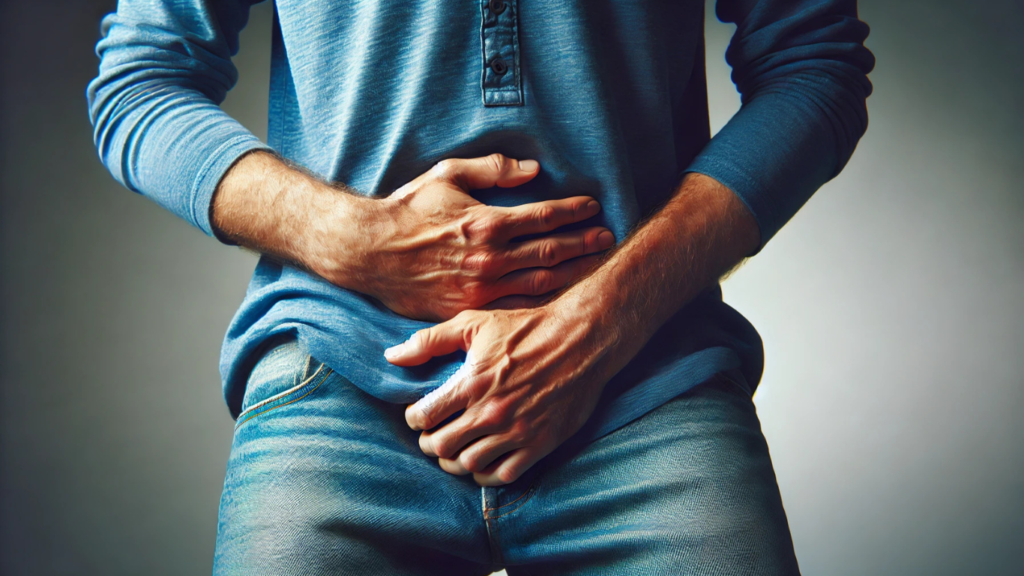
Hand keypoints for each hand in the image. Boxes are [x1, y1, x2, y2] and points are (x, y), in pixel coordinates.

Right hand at [319, 154, 614, 320]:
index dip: (573, 212)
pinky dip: (543, 301)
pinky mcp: (468, 309)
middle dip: (584, 244)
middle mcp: (490, 259)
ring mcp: (481, 288)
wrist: (369, 252)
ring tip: (597, 266)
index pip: (544, 217)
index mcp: (487, 223)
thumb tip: (533, 170)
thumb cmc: (406, 210)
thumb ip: (492, 170)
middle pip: (551, 252)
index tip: (594, 207)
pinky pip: (516, 307)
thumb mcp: (446, 175)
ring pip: (540, 282)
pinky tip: (561, 296)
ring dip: (573, 273)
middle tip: (608, 239)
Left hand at [383, 298, 619, 484]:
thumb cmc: (527, 328)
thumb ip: (430, 341)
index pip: (423, 416)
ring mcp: (516, 431)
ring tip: (457, 448)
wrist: (582, 340)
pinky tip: (483, 460)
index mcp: (471, 382)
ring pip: (468, 465)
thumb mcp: (475, 324)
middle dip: (430, 443)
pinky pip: (502, 476)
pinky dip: (486, 474)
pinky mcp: (540, 444)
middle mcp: (491, 412)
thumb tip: (391, 356)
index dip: (414, 418)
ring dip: (455, 460)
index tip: (418, 415)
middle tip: (433, 435)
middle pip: (441, 446)